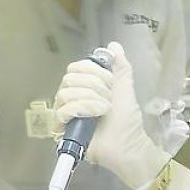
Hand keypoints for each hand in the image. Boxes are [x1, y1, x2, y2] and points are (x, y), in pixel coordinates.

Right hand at [53, 42, 169, 189]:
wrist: (128, 144)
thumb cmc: (126, 119)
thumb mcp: (125, 87)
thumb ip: (120, 66)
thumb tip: (113, 44)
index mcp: (85, 87)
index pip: (76, 67)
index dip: (92, 72)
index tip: (110, 82)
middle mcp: (72, 98)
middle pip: (69, 78)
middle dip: (93, 86)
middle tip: (108, 99)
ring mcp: (66, 114)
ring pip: (65, 93)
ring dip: (90, 100)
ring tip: (103, 110)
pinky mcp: (62, 129)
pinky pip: (62, 111)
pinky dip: (82, 110)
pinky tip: (94, 117)